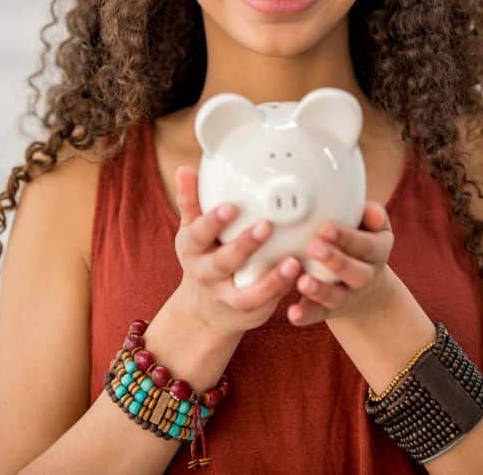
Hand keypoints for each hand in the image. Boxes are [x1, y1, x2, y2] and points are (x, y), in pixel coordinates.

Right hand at [172, 165, 301, 339]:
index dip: (213, 221)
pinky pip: (266, 304)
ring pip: (247, 294)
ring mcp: (227, 297)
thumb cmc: (204, 256)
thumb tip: (184, 169)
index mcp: (192, 249)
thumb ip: (191, 201)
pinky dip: (282, 290)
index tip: (231, 206)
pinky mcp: (248, 312)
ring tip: (292, 261)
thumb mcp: (192, 231)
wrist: (204, 309)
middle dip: (244, 245)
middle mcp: (207, 274)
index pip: (198, 233)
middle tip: (267, 226)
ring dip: (271, 279)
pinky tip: (298, 273)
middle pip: (223, 262)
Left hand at [287, 201, 393, 326]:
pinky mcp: (330, 310)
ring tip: (303, 282)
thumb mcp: (371, 226)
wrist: (365, 283)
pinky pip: (318, 313)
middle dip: (335, 261)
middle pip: (357, 273)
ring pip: (337, 297)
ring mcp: (348, 295)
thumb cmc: (360, 240)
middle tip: (314, 247)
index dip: (347, 238)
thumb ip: (370, 215)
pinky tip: (293, 312)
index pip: (367, 245)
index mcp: (378, 251)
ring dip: (320, 290)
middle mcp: (366, 276)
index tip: (325, 228)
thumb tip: (372, 211)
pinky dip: (306, 314)